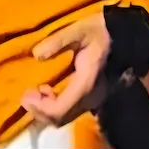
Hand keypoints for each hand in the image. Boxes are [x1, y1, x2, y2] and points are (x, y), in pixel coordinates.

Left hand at [21, 12, 109, 126]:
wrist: (123, 35)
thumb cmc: (99, 30)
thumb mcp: (77, 29)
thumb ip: (57, 41)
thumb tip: (37, 55)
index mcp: (86, 83)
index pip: (60, 109)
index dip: (39, 107)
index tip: (25, 95)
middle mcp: (91, 97)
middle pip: (60, 119)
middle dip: (39, 110)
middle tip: (25, 95)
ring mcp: (93, 99)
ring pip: (65, 118)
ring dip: (45, 109)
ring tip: (33, 91)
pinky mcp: (92, 97)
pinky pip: (70, 111)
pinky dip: (54, 106)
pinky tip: (47, 90)